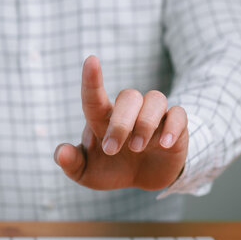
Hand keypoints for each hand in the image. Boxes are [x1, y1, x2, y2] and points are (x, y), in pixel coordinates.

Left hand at [54, 56, 188, 190]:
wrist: (144, 179)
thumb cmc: (110, 169)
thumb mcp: (87, 173)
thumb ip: (72, 163)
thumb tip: (61, 152)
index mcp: (102, 118)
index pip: (94, 96)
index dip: (92, 79)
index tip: (90, 60)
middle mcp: (128, 111)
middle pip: (128, 96)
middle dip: (119, 124)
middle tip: (111, 149)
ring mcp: (153, 116)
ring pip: (155, 98)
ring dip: (144, 123)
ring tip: (137, 148)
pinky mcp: (176, 126)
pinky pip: (179, 114)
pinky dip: (172, 127)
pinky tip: (164, 144)